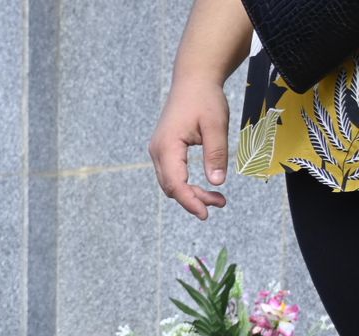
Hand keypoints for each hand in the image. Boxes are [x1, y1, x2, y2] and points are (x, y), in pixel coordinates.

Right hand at [149, 74, 231, 219]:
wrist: (193, 79)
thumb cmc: (205, 98)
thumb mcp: (216, 126)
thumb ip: (216, 154)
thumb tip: (217, 183)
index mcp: (167, 147)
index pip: (175, 183)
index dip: (190, 201)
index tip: (206, 213)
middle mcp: (158, 152)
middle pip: (171, 187)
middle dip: (193, 199)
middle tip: (220, 203)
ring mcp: (159, 151)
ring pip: (171, 182)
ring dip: (191, 193)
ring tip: (217, 198)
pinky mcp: (165, 149)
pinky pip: (172, 174)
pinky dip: (187, 183)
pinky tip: (204, 184)